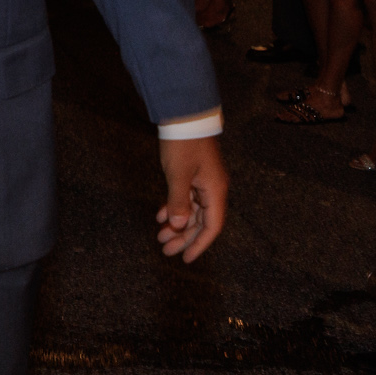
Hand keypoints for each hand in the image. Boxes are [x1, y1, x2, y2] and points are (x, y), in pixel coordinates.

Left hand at [156, 136, 227, 262]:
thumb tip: (180, 226)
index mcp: (215, 191)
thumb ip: (179, 202)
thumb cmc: (183, 144)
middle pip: (201, 221)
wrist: (183, 116)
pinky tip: (160, 216)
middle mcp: (213, 189)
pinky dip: (174, 207)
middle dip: (184, 237)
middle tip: (166, 250)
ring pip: (192, 211)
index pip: (212, 226)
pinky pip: (186, 198)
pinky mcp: (193, 174)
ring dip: (177, 224)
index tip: (186, 259)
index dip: (200, 244)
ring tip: (160, 236)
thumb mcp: (178, 174)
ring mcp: (203, 181)